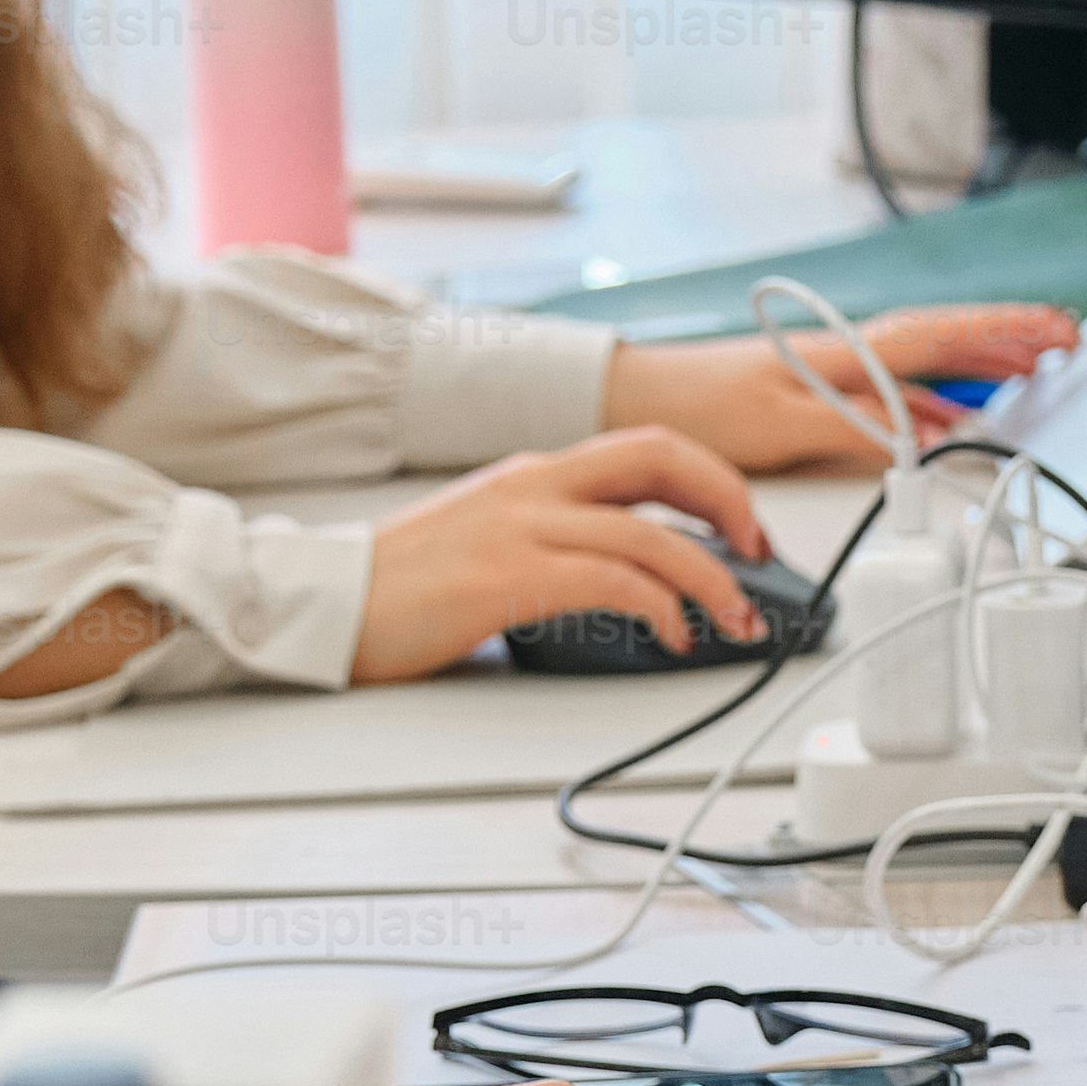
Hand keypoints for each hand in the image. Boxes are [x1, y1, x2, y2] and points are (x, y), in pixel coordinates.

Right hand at [349, 427, 781, 683]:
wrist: (326, 603)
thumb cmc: (401, 585)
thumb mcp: (486, 534)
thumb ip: (549, 534)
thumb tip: (623, 570)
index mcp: (533, 470)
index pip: (645, 449)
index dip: (711, 482)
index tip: (742, 529)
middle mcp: (535, 483)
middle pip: (663, 458)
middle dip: (730, 500)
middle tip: (760, 553)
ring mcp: (522, 525)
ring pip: (651, 532)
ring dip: (712, 580)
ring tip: (735, 622)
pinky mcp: (510, 575)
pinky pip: (613, 581)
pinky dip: (662, 608)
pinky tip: (674, 636)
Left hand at [604, 304, 1078, 472]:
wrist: (640, 396)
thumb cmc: (699, 403)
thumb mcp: (778, 425)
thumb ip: (849, 429)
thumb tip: (912, 440)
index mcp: (845, 352)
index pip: (943, 336)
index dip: (1004, 334)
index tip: (1055, 333)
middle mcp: (850, 354)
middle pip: (949, 339)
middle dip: (1012, 336)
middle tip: (1069, 340)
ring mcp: (842, 371)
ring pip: (930, 363)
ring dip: (984, 362)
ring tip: (1037, 366)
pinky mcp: (826, 393)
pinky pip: (904, 389)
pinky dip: (943, 394)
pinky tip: (961, 412)